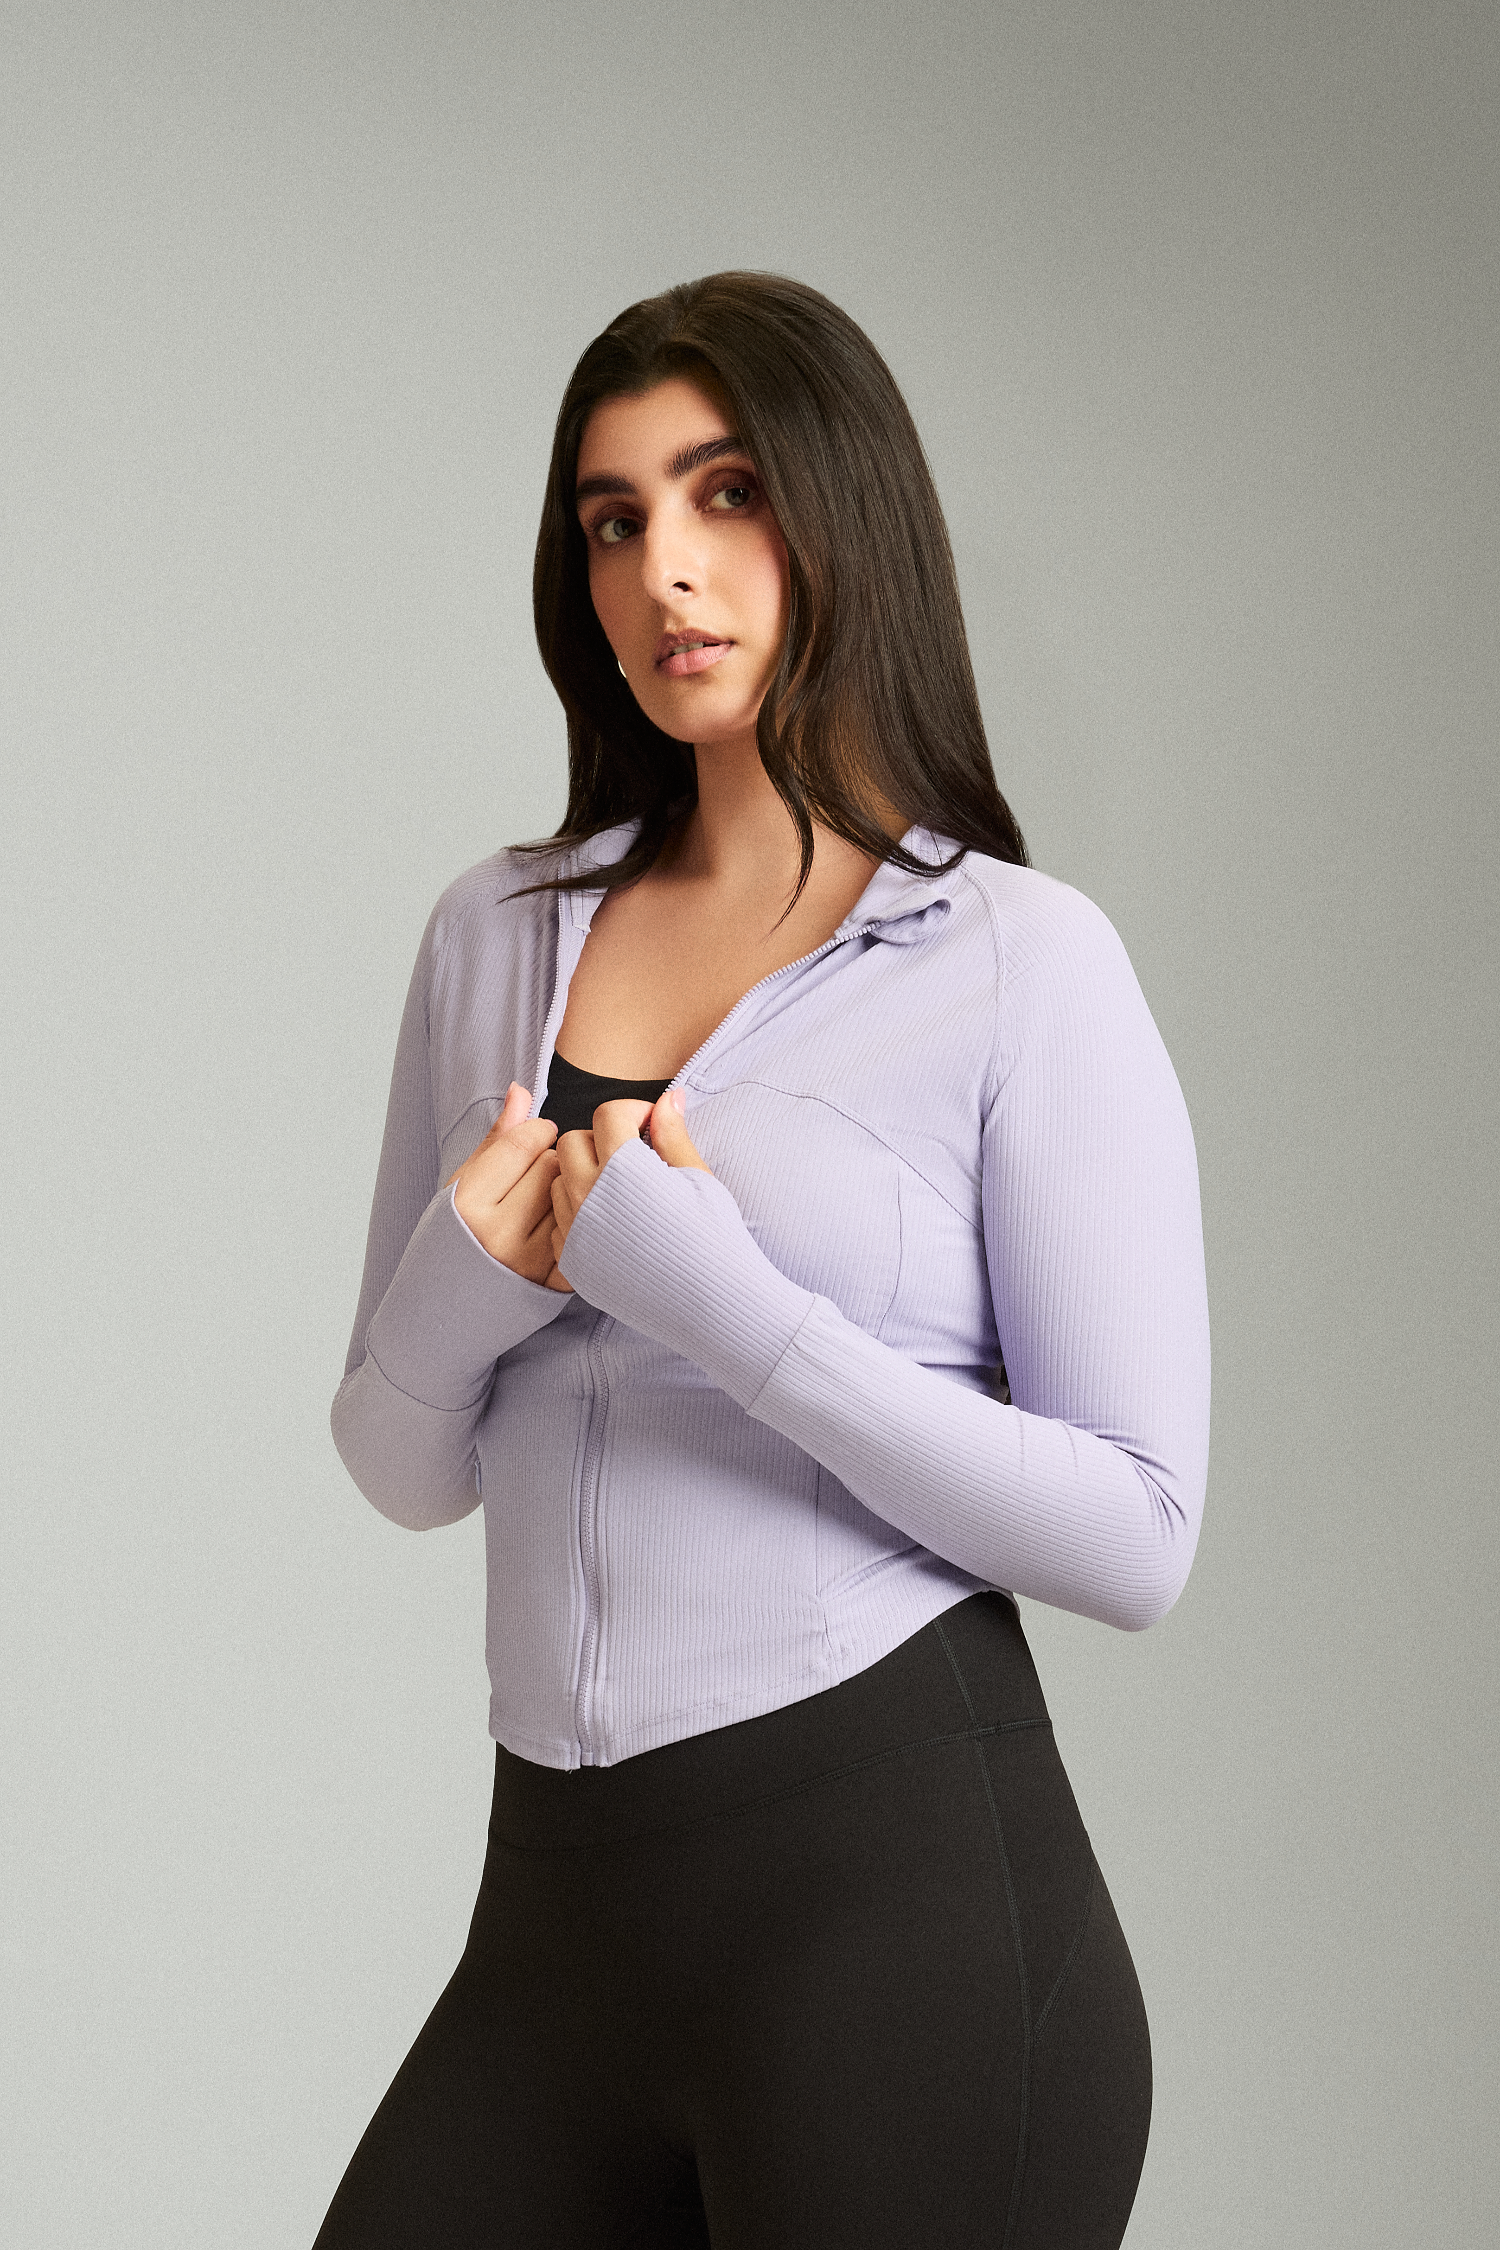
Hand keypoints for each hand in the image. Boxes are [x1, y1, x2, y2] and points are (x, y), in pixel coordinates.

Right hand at [447, 1081, 565, 1287]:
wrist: (442, 1314)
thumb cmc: (448, 1241)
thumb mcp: (459, 1186)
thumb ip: (496, 1141)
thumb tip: (521, 1090)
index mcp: (468, 1204)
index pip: (525, 1141)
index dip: (537, 1131)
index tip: (534, 1137)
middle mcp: (499, 1234)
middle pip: (553, 1166)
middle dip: (551, 1161)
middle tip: (538, 1174)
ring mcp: (529, 1263)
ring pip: (573, 1197)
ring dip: (567, 1191)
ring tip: (546, 1202)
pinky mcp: (553, 1285)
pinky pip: (582, 1232)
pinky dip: (578, 1223)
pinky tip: (559, 1227)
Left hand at [549, 1087, 710, 1290]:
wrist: (713, 1304)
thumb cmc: (715, 1237)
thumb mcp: (699, 1177)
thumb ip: (673, 1134)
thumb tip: (669, 1098)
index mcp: (625, 1169)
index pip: (608, 1115)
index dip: (634, 1110)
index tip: (652, 1125)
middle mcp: (591, 1197)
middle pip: (572, 1142)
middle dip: (601, 1139)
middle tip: (633, 1155)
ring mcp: (577, 1232)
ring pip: (559, 1181)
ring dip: (583, 1174)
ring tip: (620, 1189)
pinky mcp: (574, 1262)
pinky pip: (559, 1222)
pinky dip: (578, 1213)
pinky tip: (611, 1223)